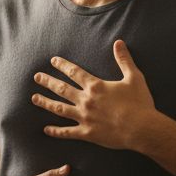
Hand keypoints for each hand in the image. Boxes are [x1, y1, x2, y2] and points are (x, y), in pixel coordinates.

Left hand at [32, 39, 156, 150]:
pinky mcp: (87, 133)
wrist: (142, 128)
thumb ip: (124, 60)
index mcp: (96, 86)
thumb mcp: (134, 77)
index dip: (62, 65)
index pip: (74, 72)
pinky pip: (67, 132)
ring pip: (59, 109)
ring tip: (34, 98)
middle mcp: (86, 100)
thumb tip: (119, 42)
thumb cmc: (140, 103)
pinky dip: (55, 131)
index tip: (52, 61)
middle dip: (47, 81)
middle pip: (61, 89)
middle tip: (36, 77)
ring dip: (45, 103)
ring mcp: (84, 117)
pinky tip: (45, 130)